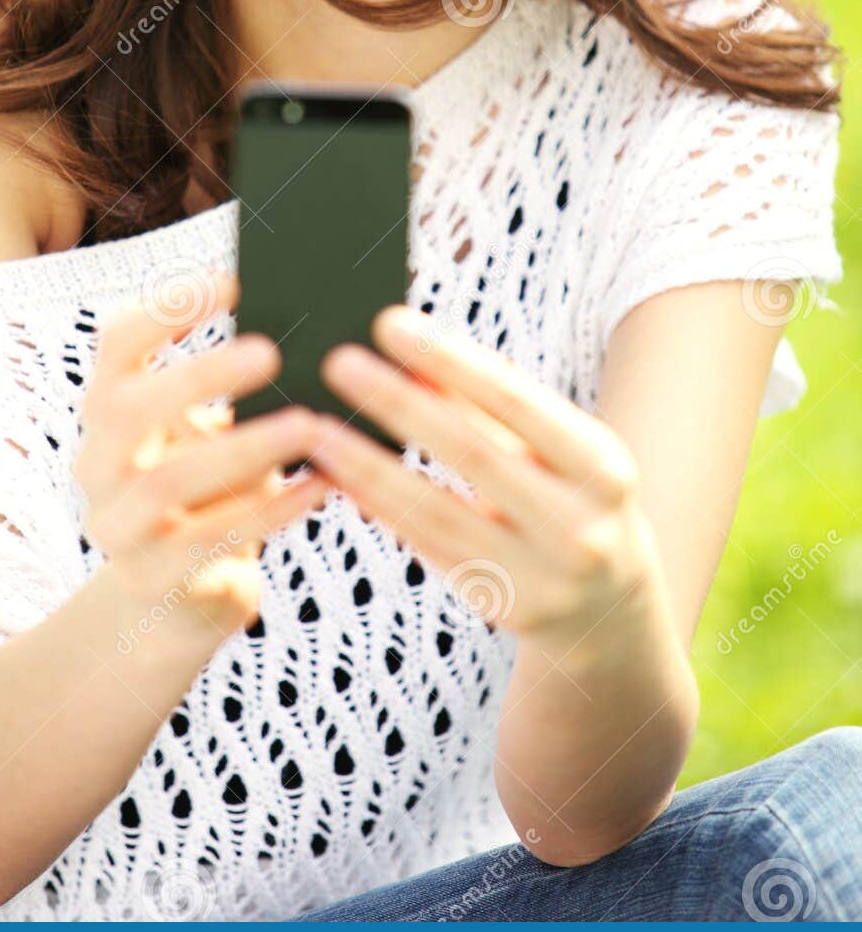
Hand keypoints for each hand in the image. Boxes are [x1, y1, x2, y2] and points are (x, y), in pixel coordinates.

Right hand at [74, 270, 331, 645]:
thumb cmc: (212, 492)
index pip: (114, 344)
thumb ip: (237, 393)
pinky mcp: (151, 579)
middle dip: (198, 375)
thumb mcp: (211, 434)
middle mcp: (97, 463)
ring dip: (245, 447)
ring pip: (168, 480)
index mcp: (109, 410)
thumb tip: (317, 335)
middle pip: (126, 408)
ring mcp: (117, 526)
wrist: (177, 602)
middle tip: (271, 351)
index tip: (231, 280)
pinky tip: (321, 486)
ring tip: (309, 425)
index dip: (164, 307)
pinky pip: (211, 540)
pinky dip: (270, 510)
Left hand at [310, 305, 661, 659]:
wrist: (612, 608)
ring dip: (369, 467)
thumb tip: (411, 351)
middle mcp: (580, 526)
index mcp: (603, 465)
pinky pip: (427, 549)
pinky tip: (339, 478)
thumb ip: (490, 407)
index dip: (450, 361)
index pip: (515, 402)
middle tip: (340, 363)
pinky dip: (380, 510)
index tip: (388, 324)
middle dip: (400, 406)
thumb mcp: (557, 449)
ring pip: (438, 513)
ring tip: (317, 429)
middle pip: (472, 455)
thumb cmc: (573, 498)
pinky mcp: (501, 607)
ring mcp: (541, 577)